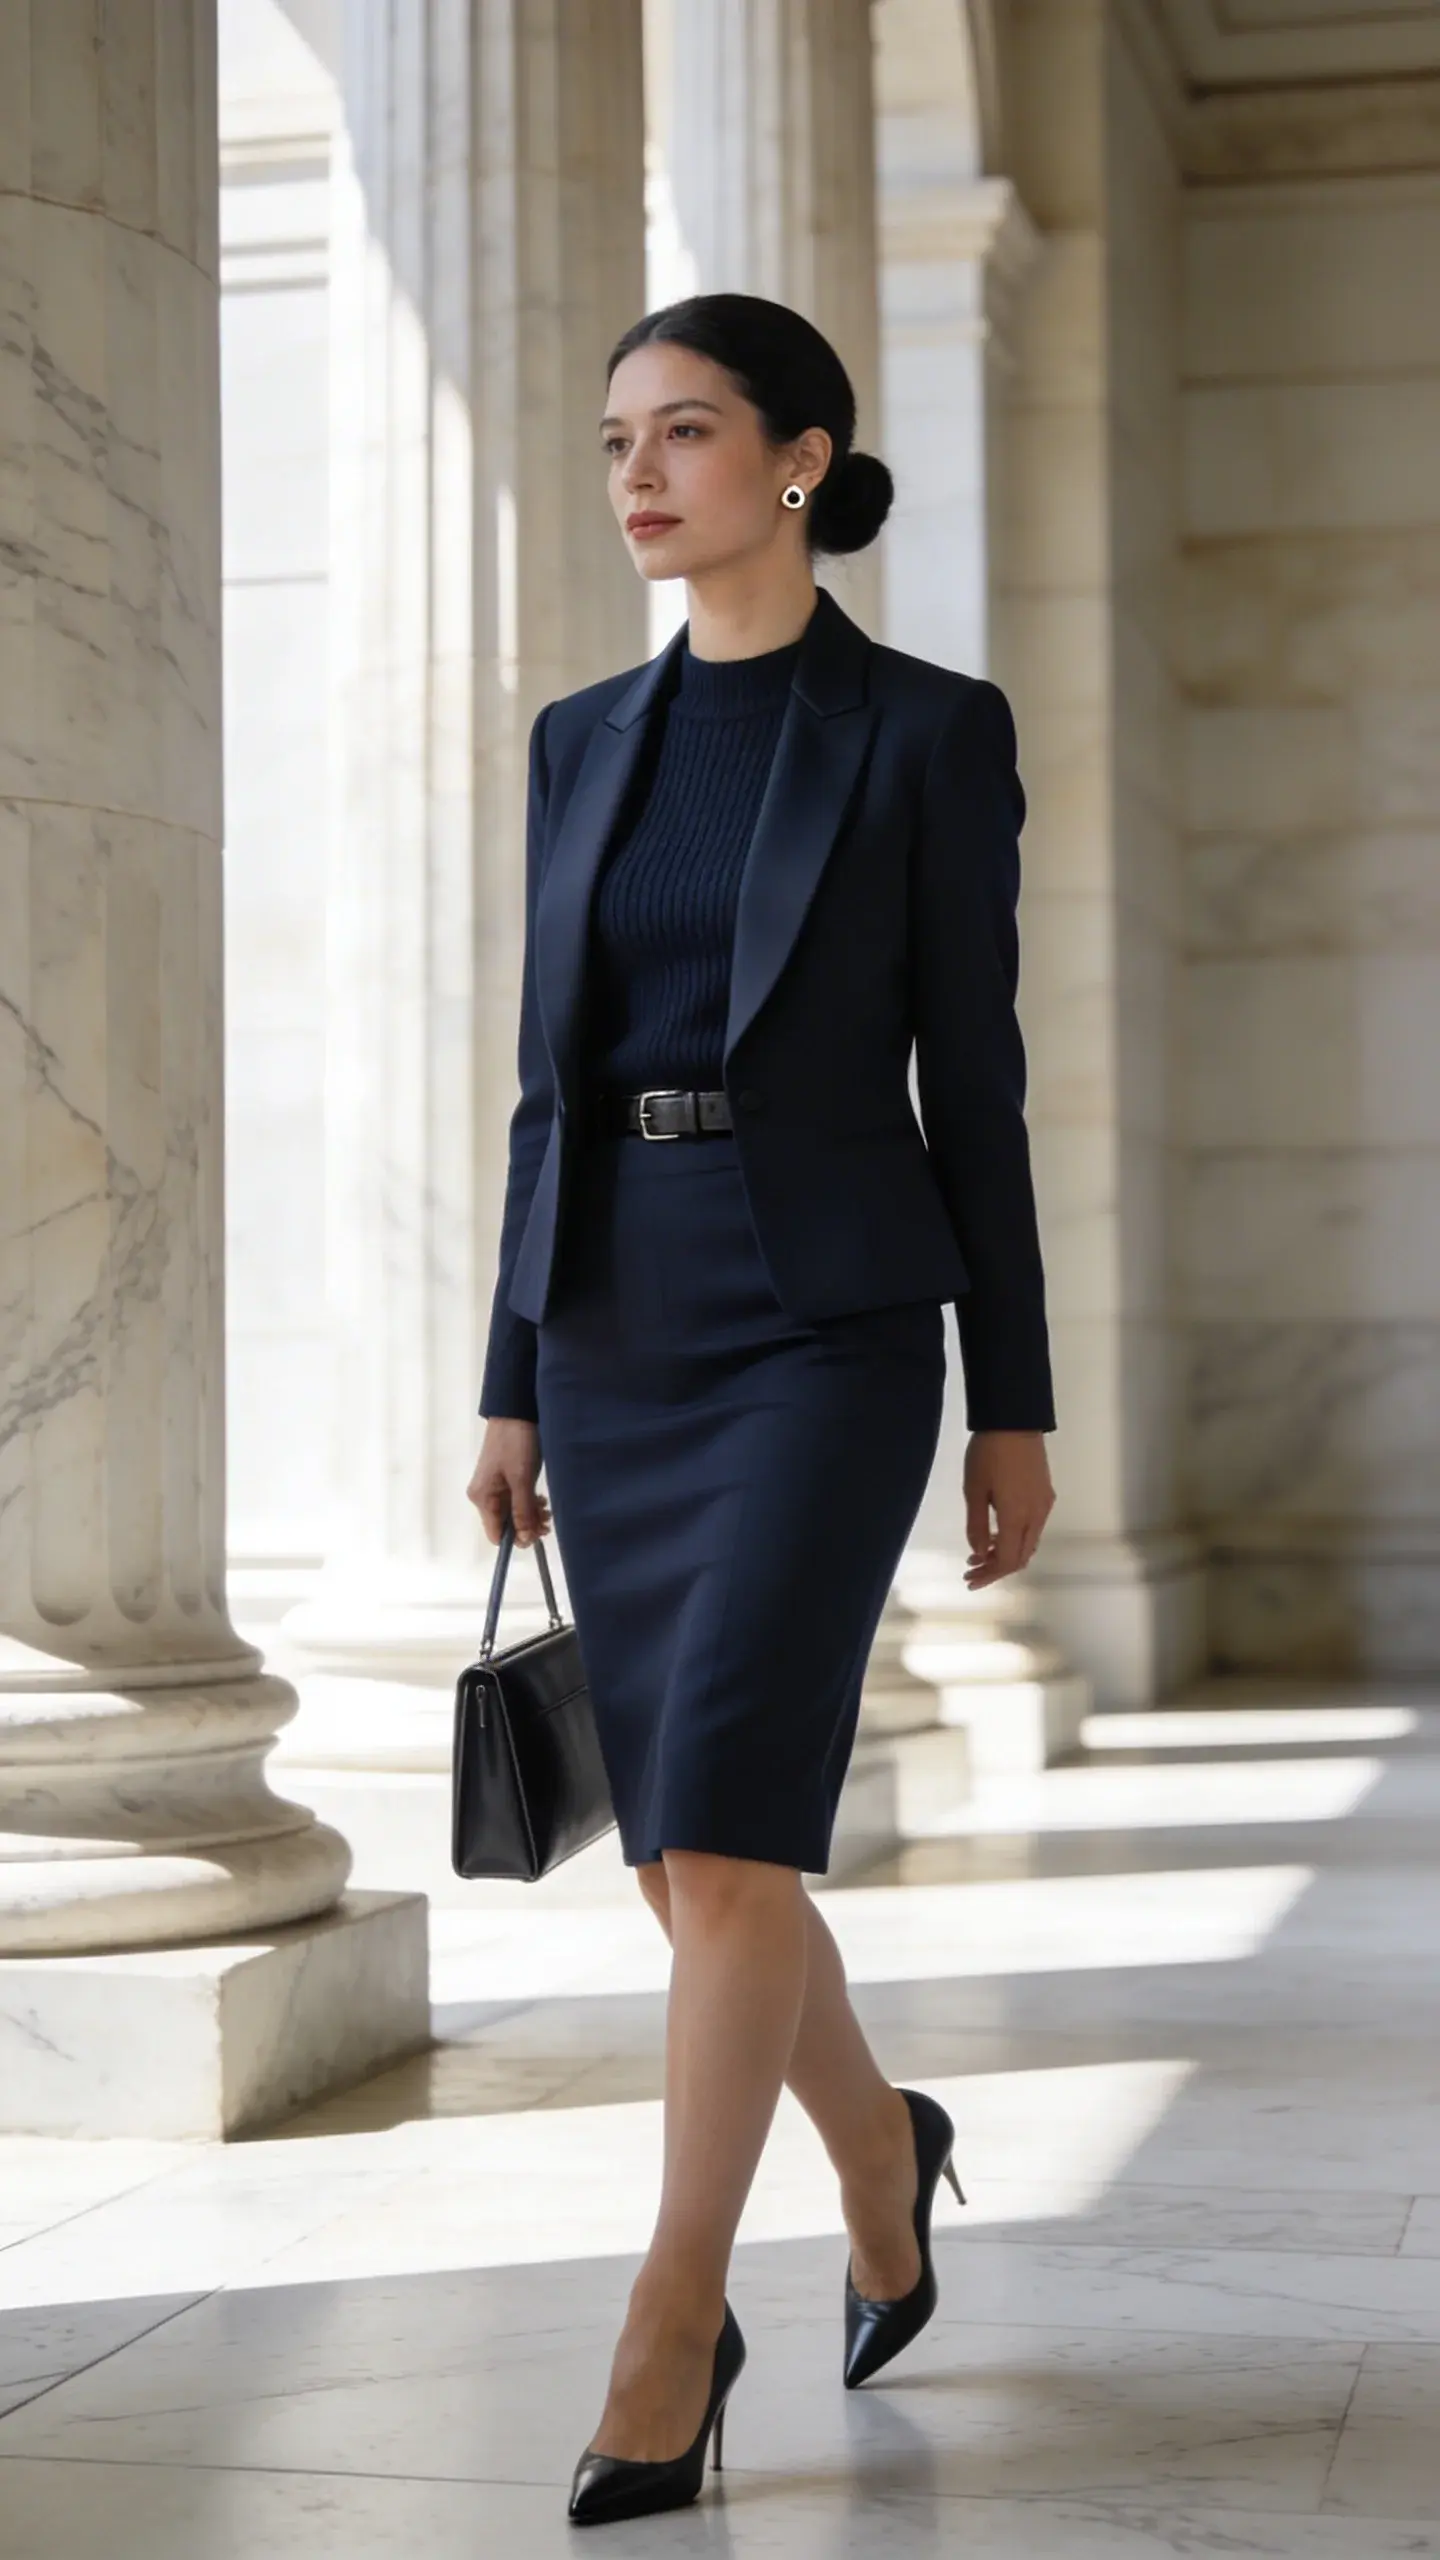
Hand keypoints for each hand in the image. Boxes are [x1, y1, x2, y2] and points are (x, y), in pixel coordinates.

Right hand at [466, 1418, 552, 1547]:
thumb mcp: (521, 1479)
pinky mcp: (505, 1477)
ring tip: (547, 1508)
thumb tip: (524, 1539)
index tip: (538, 1534)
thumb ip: (522, 1510)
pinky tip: (541, 1499)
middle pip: (505, 1524)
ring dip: (531, 1514)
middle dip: (527, 1525)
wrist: (516, 1409)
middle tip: (548, 1520)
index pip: (495, 1534)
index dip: (516, 1538)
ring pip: (513, 1512)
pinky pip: (516, 1499)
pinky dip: (529, 1502)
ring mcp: (495, 1486)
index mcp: (482, 1497)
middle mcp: (485, 1495)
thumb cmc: (516, 1442)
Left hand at [963, 1430, 1053, 1587]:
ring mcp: (1044, 1504)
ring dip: (1007, 1553)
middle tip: (971, 1569)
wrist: (1014, 1420)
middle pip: (1021, 1557)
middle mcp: (1037, 1516)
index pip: (1008, 1561)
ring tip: (981, 1552)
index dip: (990, 1575)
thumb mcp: (974, 1491)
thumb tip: (981, 1554)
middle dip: (996, 1568)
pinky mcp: (1045, 1493)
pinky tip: (998, 1532)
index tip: (970, 1580)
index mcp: (1018, 1517)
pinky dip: (1016, 1538)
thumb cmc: (988, 1454)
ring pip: (1029, 1543)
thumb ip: (977, 1527)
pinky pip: (1033, 1527)